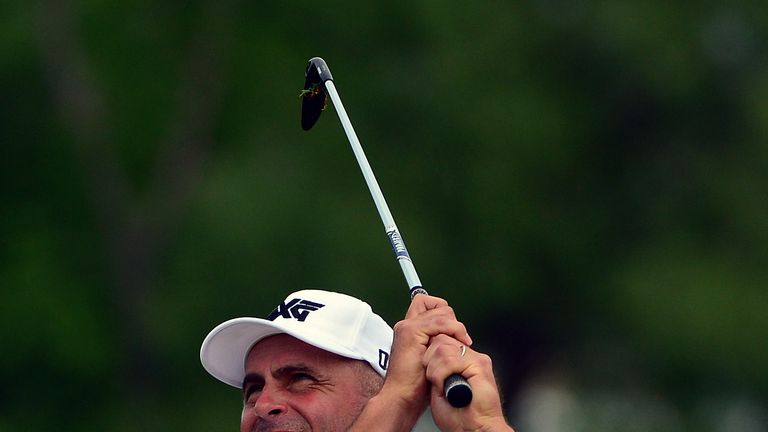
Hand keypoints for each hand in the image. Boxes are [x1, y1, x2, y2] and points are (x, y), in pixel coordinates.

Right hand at [360, 295, 471, 428]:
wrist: (402, 396)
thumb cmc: (415, 384)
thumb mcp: (429, 359)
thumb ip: (436, 343)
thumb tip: (453, 337)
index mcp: (410, 329)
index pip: (429, 305)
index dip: (446, 315)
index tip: (454, 334)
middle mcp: (407, 324)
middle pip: (438, 305)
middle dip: (453, 321)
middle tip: (458, 340)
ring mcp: (408, 326)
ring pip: (442, 311)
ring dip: (457, 327)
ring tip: (460, 343)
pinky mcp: (412, 331)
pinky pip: (441, 321)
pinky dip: (454, 330)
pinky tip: (458, 343)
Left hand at [423, 335, 513, 431]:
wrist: (475, 429)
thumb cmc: (458, 416)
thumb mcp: (440, 388)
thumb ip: (438, 370)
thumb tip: (428, 357)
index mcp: (463, 361)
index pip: (441, 340)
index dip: (429, 354)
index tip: (428, 373)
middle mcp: (471, 357)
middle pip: (440, 339)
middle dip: (429, 360)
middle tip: (434, 381)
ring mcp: (476, 359)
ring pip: (442, 348)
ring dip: (435, 370)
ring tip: (440, 386)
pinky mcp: (479, 365)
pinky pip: (450, 360)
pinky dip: (441, 375)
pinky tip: (445, 388)